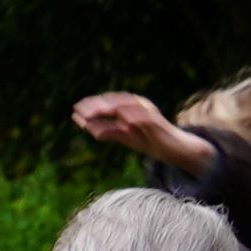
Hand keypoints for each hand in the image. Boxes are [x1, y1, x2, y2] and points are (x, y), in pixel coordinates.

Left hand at [72, 88, 202, 170]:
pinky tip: (118, 119)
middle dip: (97, 105)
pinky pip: (143, 118)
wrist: (174, 149)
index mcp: (132, 107)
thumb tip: (87, 127)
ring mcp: (149, 113)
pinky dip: (131, 117)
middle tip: (79, 110)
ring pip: (127, 106)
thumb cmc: (149, 140)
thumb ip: (108, 131)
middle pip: (115, 101)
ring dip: (109, 108)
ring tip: (92, 113)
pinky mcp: (157, 123)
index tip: (76, 109)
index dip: (93, 104)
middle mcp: (140, 106)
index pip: (109, 102)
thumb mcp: (125, 137)